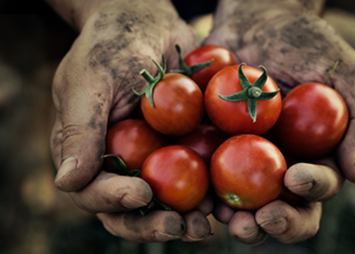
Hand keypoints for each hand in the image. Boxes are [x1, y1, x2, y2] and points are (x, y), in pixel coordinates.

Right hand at [50, 0, 211, 241]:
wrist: (150, 22)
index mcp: (89, 154)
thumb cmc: (112, 45)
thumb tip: (66, 183)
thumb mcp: (90, 81)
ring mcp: (156, 159)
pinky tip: (229, 201)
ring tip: (208, 224)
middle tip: (181, 227)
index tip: (141, 192)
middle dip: (154, 224)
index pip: (94, 191)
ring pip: (168, 203)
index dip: (114, 200)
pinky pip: (199, 178)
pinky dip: (213, 193)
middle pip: (132, 209)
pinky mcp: (186, 149)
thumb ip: (79, 131)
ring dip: (188, 219)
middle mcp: (121, 164)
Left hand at [205, 0, 354, 243]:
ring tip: (225, 217)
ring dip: (235, 218)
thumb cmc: (308, 42)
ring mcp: (244, 160)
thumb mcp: (347, 73)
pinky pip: (205, 175)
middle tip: (261, 220)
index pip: (319, 185)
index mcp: (316, 155)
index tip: (296, 177)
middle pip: (282, 208)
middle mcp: (281, 165)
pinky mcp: (212, 148)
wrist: (258, 18)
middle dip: (275, 222)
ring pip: (242, 203)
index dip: (312, 190)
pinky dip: (201, 191)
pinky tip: (197, 197)